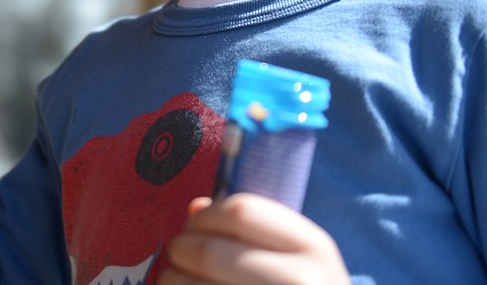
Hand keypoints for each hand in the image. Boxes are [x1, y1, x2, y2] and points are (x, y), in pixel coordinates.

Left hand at [159, 195, 349, 284]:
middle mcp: (302, 279)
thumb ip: (251, 232)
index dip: (206, 216)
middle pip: (209, 251)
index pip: (241, 211)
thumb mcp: (298, 260)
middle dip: (181, 250)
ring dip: (172, 280)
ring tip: (176, 281)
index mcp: (313, 246)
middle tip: (178, 257)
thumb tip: (195, 210)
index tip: (196, 227)